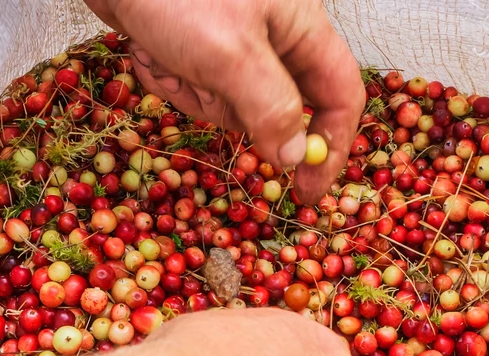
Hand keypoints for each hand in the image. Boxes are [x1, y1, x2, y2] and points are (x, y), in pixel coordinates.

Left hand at [84, 0, 365, 204]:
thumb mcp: (230, 55)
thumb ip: (272, 109)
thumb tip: (297, 156)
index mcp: (301, 29)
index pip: (340, 98)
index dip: (331, 148)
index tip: (307, 193)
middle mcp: (274, 36)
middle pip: (276, 109)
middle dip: (232, 113)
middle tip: (200, 87)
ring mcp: (232, 40)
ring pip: (227, 104)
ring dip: (191, 93)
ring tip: (166, 56)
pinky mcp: (194, 44)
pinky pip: (193, 86)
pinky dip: (167, 77)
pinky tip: (148, 47)